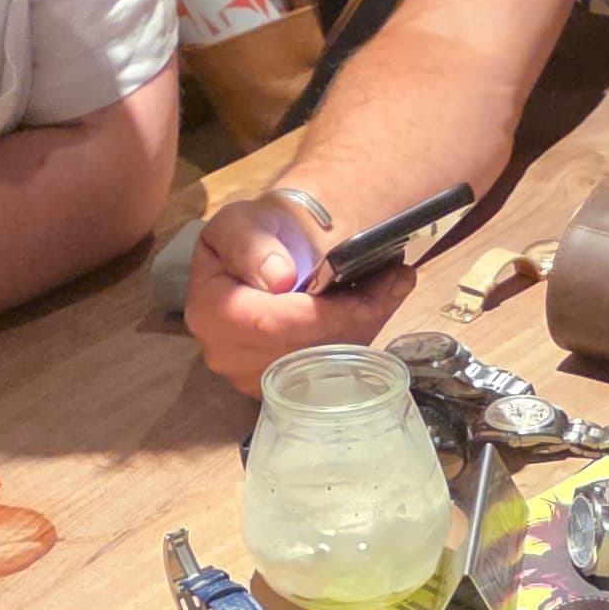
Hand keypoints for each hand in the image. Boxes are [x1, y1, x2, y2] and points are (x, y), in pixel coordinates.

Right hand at [183, 196, 406, 397]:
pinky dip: (358, 339)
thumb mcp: (242, 222)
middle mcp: (227, 356)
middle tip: (396, 281)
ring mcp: (252, 378)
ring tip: (392, 288)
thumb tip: (279, 278)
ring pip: (323, 364)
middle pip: (303, 351)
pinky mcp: (279, 387)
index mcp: (211, 313)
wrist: (259, 257)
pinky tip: (376, 308)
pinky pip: (327, 371)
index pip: (273, 325)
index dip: (325, 316)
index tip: (367, 295)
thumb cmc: (252, 236)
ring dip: (365, 328)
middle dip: (356, 318)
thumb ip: (253, 245)